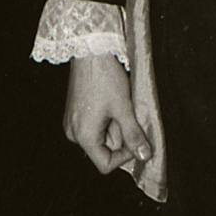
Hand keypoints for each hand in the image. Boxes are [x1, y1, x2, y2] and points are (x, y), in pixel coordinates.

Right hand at [64, 53, 152, 175]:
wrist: (90, 52)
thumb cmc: (105, 78)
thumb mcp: (124, 108)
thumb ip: (134, 134)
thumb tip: (144, 155)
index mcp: (83, 136)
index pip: (105, 164)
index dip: (124, 157)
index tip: (136, 139)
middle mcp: (73, 133)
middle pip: (103, 150)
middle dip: (120, 136)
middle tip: (128, 114)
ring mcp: (72, 123)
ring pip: (100, 137)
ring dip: (114, 126)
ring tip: (119, 105)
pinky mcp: (74, 113)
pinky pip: (94, 126)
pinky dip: (107, 119)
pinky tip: (111, 102)